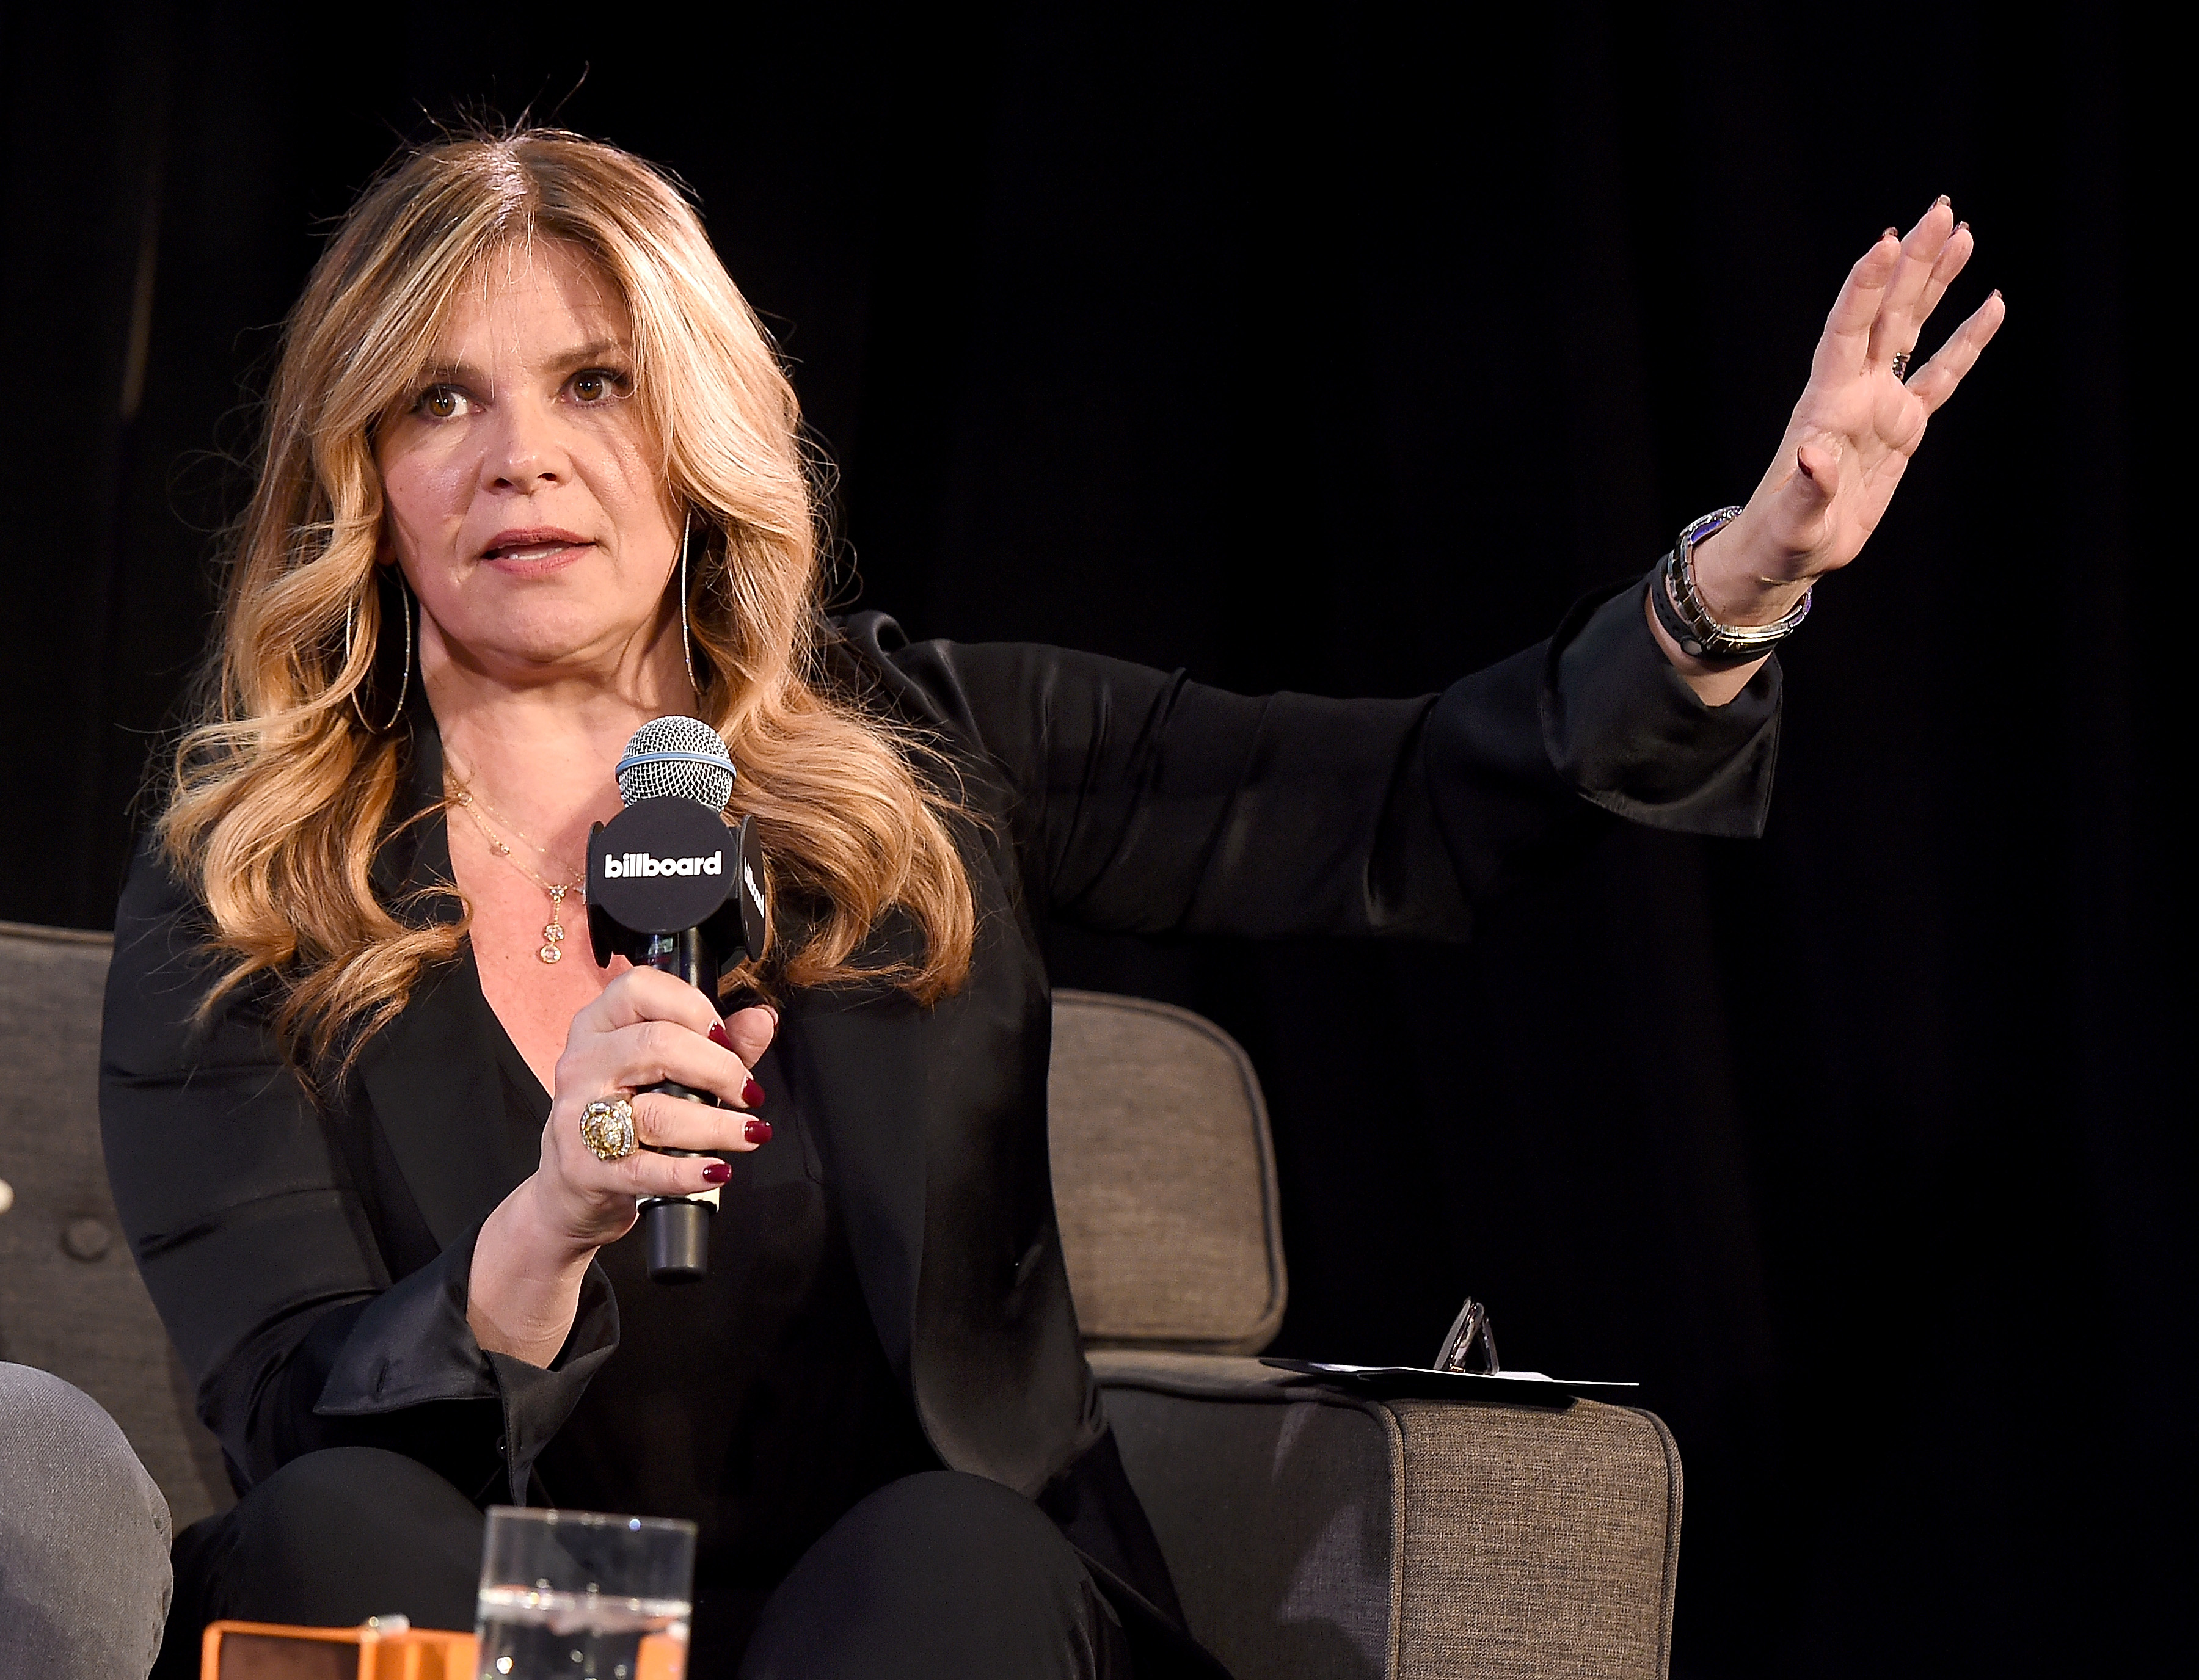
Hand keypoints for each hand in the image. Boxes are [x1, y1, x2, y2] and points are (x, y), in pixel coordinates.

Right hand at [530, 967, 777, 1249]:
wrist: (573, 1184)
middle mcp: (583, 1063)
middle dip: (719, 1069)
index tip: (727, 1038)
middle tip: (748, 1093)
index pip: (640, 988)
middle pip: (657, 1045)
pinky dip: (688, 1171)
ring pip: (656, 1112)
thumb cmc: (625, 1113)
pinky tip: (716, 1170)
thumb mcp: (669, 1068)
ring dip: (716, 1125)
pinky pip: (645, 1168)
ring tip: (749, 1133)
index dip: (694, 1008)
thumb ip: (721, 1042)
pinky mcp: (586, 1169)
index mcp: (599, 1025)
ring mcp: (578, 1117)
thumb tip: (762, 1020)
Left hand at [1691, 195, 2004, 626]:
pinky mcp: (1904, 427)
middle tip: (1940, 211)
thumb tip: (1812, 457)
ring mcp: (1881, 404)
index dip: (1864, 289)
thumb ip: (1806, 489)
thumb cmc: (1783, 538)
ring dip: (1935, 283)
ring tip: (1961, 232)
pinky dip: (1967, 341)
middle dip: (1912, 263)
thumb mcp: (1793, 520)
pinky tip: (1991, 305)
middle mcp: (1855, 392)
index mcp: (1827, 404)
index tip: (1885, 243)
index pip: (1846, 332)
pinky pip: (1942, 375)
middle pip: (1887, 313)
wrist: (1791, 552)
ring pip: (1912, 330)